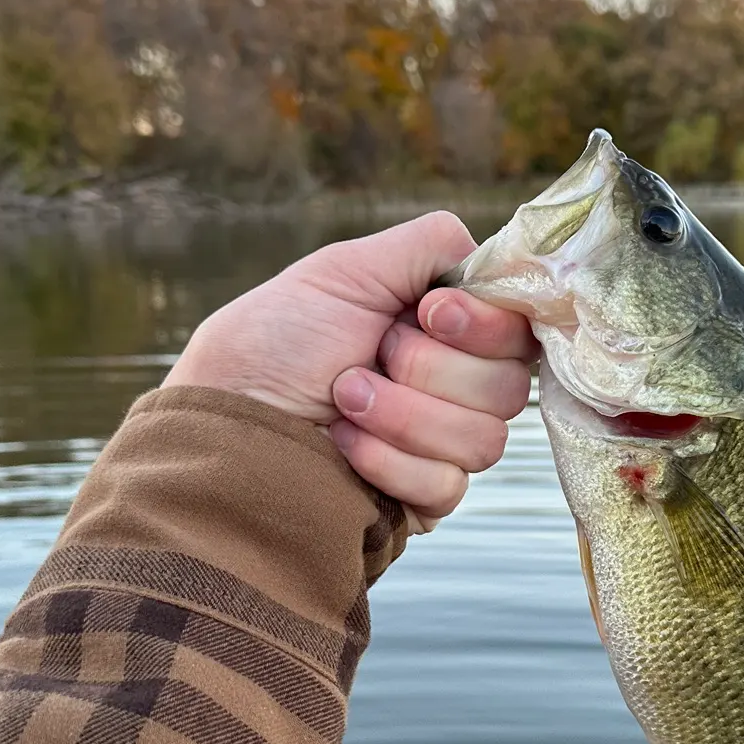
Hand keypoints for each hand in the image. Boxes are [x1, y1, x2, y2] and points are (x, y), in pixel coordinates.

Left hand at [163, 211, 535, 532]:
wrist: (223, 425)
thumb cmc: (272, 342)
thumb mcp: (346, 271)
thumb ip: (429, 245)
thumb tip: (491, 253)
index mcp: (445, 328)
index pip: (520, 330)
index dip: (486, 324)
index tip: (429, 312)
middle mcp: (455, 385)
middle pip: (510, 385)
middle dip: (430, 369)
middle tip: (370, 355)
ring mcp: (442, 445)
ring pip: (486, 439)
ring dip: (403, 415)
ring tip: (342, 398)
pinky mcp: (424, 498)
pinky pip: (449, 485)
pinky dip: (390, 460)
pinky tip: (344, 445)